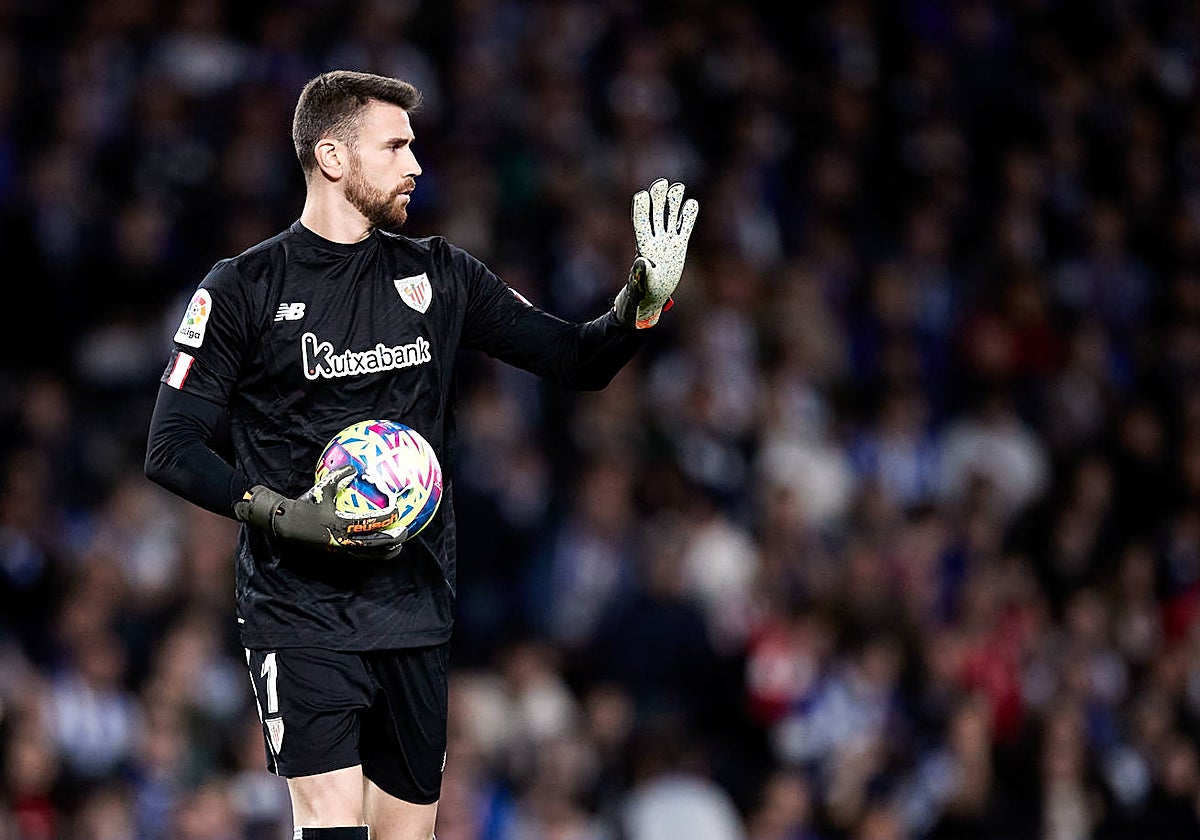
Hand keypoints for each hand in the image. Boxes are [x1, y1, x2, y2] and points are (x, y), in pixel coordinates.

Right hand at [234, 465, 405, 557]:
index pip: (371, 522)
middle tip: (405, 532)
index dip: (387, 517)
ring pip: (368, 555)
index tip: (397, 510)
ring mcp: (340, 549)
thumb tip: (355, 467)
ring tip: (397, 548)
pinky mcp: (337, 554)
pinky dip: (372, 555)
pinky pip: (359, 556)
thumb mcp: (322, 488)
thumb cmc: (306, 504)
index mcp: (342, 523)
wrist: (286, 525)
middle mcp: (343, 539)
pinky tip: (379, 550)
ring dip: (385, 552)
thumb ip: (340, 476)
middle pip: (375, 543)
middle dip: (392, 539)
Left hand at [614, 178, 699, 328]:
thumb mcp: (640, 287)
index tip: (642, 195)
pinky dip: (688, 217)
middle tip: (661, 183)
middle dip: (657, 200)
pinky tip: (692, 203)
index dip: (640, 210)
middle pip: (655, 215)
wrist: (650, 300)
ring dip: (672, 203)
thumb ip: (639, 276)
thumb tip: (640, 262)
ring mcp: (667, 243)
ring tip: (677, 186)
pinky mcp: (679, 248)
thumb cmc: (641, 295)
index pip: (640, 224)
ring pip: (669, 219)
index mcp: (643, 248)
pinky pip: (684, 229)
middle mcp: (654, 242)